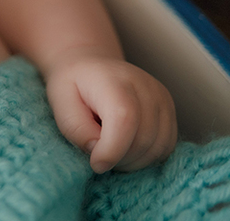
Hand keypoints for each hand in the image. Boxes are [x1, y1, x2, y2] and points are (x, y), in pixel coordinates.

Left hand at [44, 51, 176, 172]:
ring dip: (134, 161)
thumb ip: (77, 130)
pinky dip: (147, 156)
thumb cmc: (72, 86)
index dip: (112, 150)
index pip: (124, 119)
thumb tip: (99, 154)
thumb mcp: (60, 104)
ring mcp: (161, 97)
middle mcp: (144, 86)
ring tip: (110, 151)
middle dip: (120, 159)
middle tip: (98, 156)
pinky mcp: (169, 109)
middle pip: (143, 138)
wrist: (89, 65)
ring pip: (158, 146)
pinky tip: (126, 148)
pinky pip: (166, 146)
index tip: (96, 164)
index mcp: (113, 80)